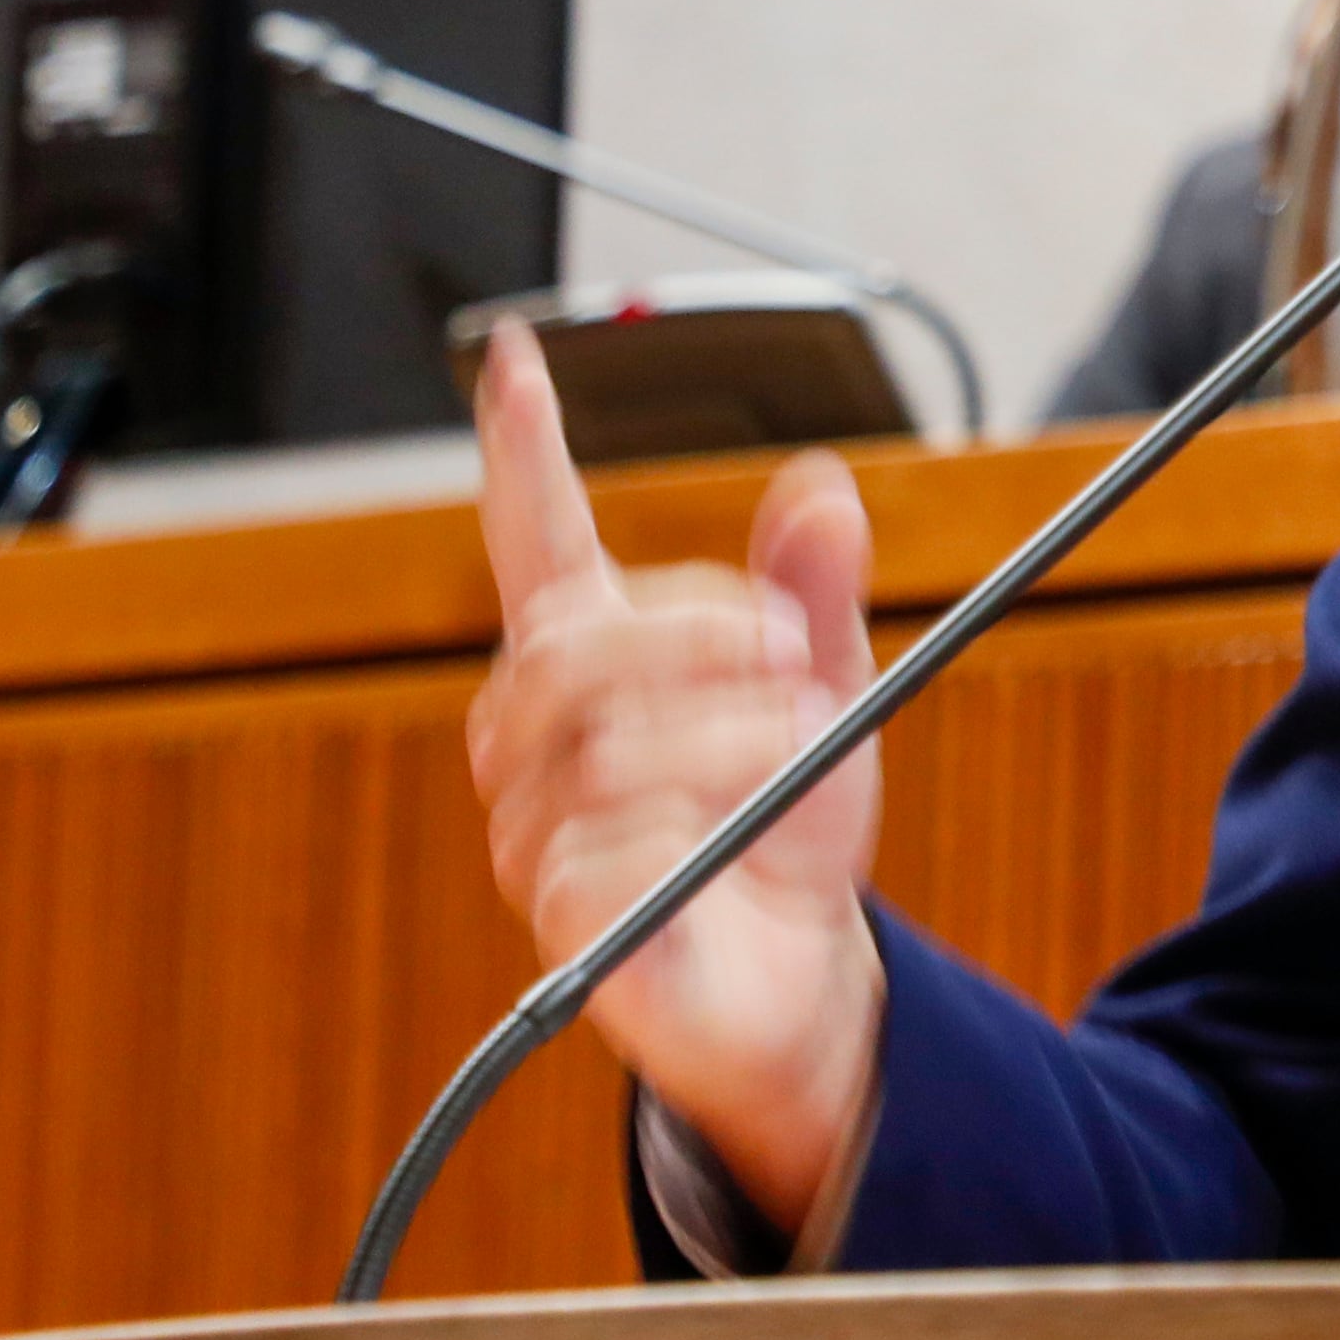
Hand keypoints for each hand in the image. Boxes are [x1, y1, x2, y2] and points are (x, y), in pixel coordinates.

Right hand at [460, 321, 885, 1229]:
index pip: (536, 540)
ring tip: (797, 745)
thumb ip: (813, 594)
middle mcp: (538, 740)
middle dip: (691, 635)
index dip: (522, 453)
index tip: (514, 362)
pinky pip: (604, 851)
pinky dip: (689, 835)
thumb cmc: (785, 827)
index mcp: (593, 663)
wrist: (801, 977)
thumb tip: (822, 490)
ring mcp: (536, 828)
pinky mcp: (562, 915)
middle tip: (788, 653)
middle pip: (570, 647)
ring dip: (719, 736)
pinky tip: (727, 845)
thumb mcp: (825, 692)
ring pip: (595, 747)